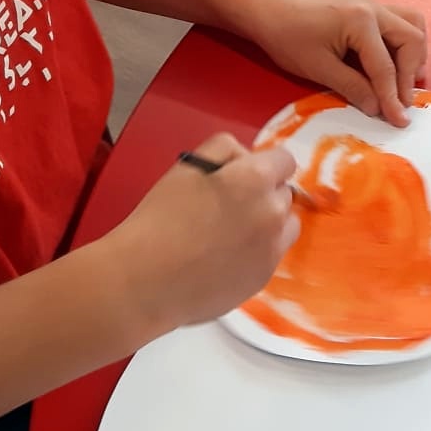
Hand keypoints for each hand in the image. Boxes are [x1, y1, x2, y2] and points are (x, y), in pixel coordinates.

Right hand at [103, 135, 296, 341]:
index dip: (264, 165)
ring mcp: (272, 249)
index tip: (244, 176)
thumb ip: (224, 150)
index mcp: (255, 179)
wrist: (146, 280)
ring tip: (230, 234)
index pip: (285, 161)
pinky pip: (271, 255)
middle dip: (264, 194)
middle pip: (284, 193)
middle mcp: (273, 213)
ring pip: (285, 226)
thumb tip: (246, 158)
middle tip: (228, 207)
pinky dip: (256, 253)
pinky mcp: (264, 278)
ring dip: (268, 224)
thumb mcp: (187, 167)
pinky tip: (225, 259)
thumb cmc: (160, 219)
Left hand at [238, 0, 426, 126]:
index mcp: (361, 21)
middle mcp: (375, 8)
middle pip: (412, 41)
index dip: (393, 98)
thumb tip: (379, 109)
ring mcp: (374, 5)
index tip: (400, 122)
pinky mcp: (368, 9)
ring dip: (414, 55)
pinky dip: (406, 42)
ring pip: (413, 25)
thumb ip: (352, 88)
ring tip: (404, 81)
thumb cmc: (287, 37)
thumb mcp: (318, 68)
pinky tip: (394, 62)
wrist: (267, 9)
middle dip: (409, 76)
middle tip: (401, 104)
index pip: (385, 67)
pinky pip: (401, 22)